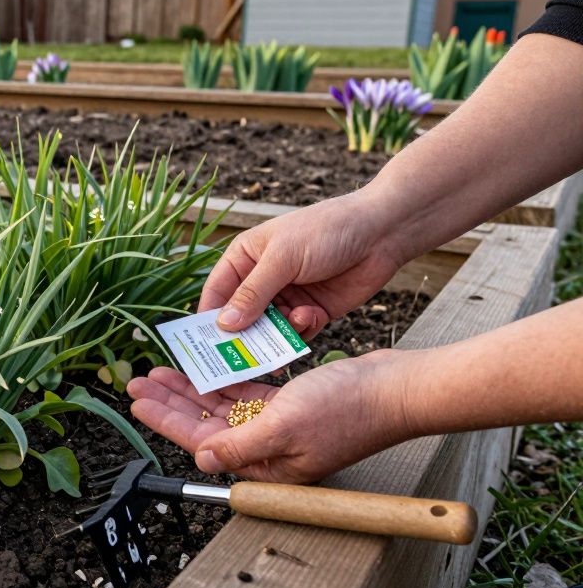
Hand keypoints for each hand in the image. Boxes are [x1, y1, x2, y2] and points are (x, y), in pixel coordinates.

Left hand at [126, 351, 415, 483]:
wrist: (395, 389)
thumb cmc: (349, 409)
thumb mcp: (284, 426)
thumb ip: (239, 445)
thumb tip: (202, 457)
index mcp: (265, 465)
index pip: (201, 441)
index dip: (165, 420)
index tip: (137, 402)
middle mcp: (268, 450)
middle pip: (205, 424)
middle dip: (170, 402)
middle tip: (138, 381)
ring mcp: (278, 428)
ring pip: (222, 408)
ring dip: (192, 389)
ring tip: (162, 372)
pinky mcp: (290, 407)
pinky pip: (246, 394)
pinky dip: (225, 381)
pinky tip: (206, 368)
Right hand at [203, 191, 407, 338]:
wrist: (382, 232)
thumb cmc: (325, 230)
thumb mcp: (282, 258)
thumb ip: (252, 293)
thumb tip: (223, 324)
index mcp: (245, 258)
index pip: (217, 293)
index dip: (210, 319)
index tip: (206, 346)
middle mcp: (262, 280)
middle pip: (241, 318)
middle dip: (244, 335)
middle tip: (244, 357)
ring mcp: (287, 297)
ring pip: (269, 329)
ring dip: (279, 332)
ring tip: (295, 321)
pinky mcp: (312, 311)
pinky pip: (296, 333)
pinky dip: (302, 330)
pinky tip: (314, 316)